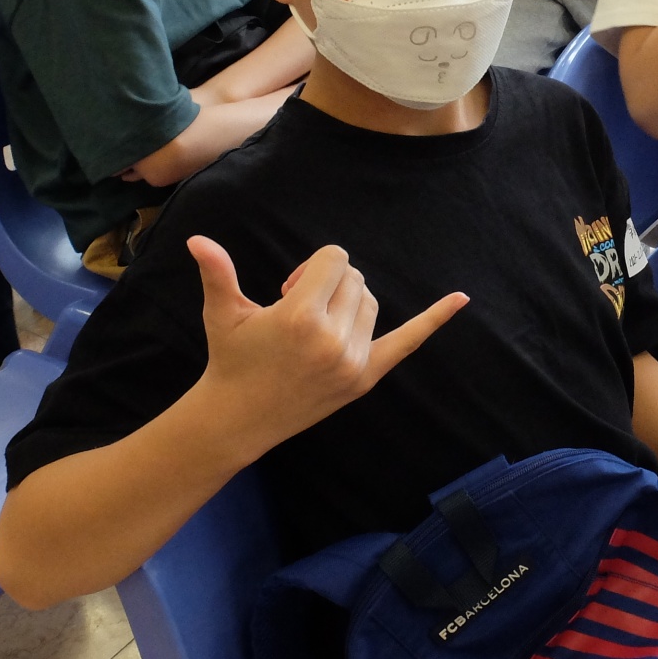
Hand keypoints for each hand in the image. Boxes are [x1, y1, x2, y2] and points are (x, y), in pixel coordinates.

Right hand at [189, 236, 467, 455]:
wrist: (238, 419)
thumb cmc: (231, 359)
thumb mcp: (223, 314)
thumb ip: (217, 272)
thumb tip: (196, 239)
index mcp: (300, 316)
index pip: (334, 259)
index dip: (313, 267)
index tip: (290, 289)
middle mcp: (332, 339)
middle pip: (354, 278)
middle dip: (329, 283)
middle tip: (297, 311)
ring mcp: (353, 361)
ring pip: (370, 302)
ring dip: (348, 301)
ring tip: (316, 326)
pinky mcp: (365, 378)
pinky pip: (407, 342)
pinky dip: (434, 319)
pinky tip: (461, 298)